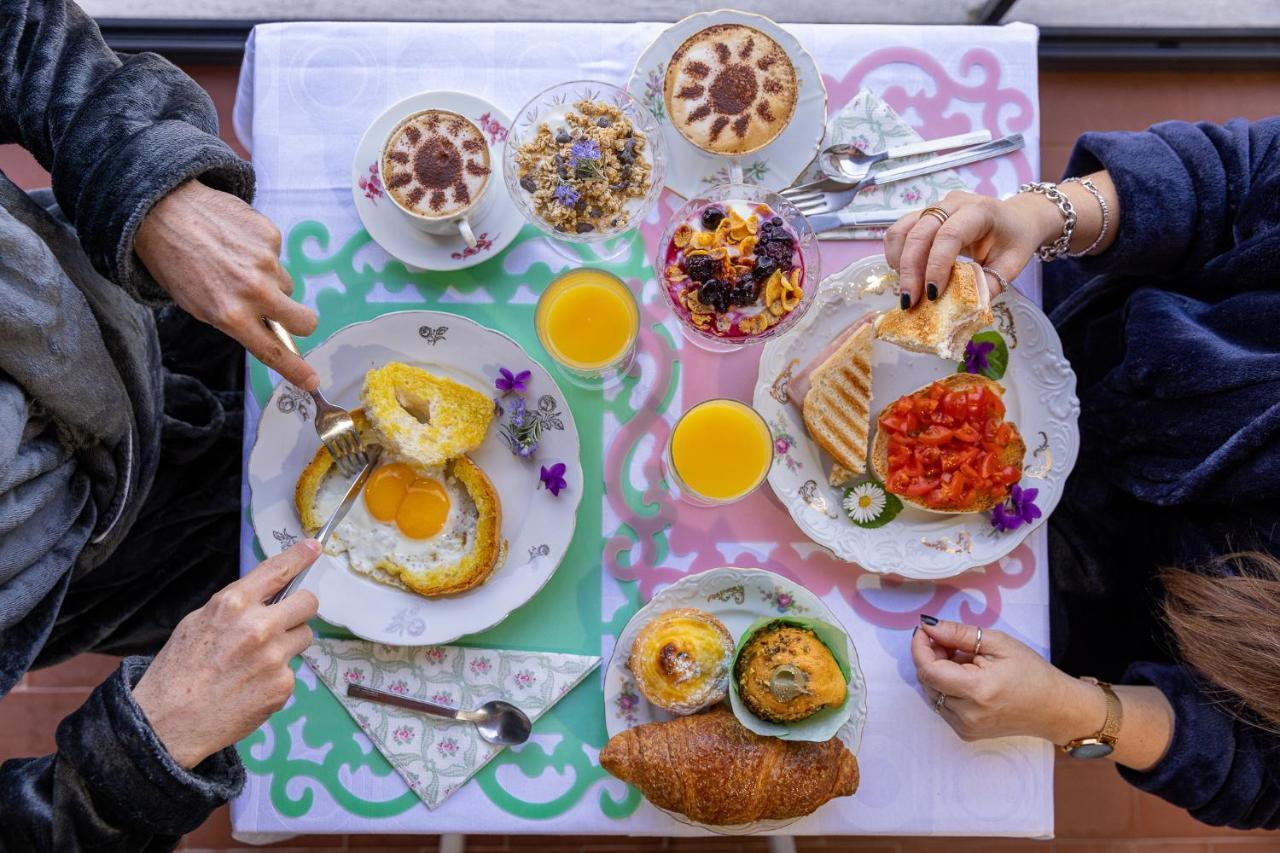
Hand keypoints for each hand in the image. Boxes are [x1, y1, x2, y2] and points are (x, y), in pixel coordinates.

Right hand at [131, 541, 321, 767]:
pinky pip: (291, 671)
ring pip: (304, 637)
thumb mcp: (197, 623)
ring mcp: (275, 657)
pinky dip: (276, 677)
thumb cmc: (177, 671)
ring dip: (288, 644)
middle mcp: (259, 626)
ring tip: (257, 661)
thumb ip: (234, 606)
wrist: (167, 722)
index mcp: (233, 604)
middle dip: (298, 609)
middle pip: (308, 602)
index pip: (277, 570)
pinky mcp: (283, 685)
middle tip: (283, 621)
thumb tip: (264, 596)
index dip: (300, 556)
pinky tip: (251, 688)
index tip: (315, 547)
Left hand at [135, 180, 318, 390]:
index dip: (296, 370)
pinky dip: (261, 253)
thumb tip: (271, 332)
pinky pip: (278, 255)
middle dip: (300, 321)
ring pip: (287, 285)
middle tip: (283, 312)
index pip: (273, 351)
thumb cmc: (175, 263)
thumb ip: (237, 322)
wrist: (163, 209)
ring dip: (270, 281)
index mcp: (230, 315)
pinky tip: (236, 242)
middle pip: (304, 320)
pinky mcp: (271, 235)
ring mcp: (266, 261)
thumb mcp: (198, 305)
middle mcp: (254, 291)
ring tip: (237, 263)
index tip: (313, 381)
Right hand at [884, 189, 1062, 306]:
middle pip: (920, 233)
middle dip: (911, 270)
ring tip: (907, 288)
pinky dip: (896, 255)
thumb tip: (963, 310)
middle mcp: (953, 204)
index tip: (933, 295)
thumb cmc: (1015, 240)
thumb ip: (989, 285)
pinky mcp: (922, 215)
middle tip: (910, 301)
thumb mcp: (1011, 264)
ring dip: (899, 262)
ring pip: (902, 230)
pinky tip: (905, 275)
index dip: (937, 265)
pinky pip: (899, 231)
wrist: (1017, 218)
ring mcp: (934, 207)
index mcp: (980, 211)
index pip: (950, 234)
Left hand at [911, 616, 1105, 744]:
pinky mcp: (965, 733)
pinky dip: (946, 688)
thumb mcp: (999, 644)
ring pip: (932, 692)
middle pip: (928, 680)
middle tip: (950, 642)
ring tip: (964, 660)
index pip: (929, 670)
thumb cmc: (1031, 673)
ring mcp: (965, 727)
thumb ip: (959, 634)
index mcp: (977, 690)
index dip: (920, 647)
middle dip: (931, 656)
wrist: (1054, 709)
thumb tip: (928, 627)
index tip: (924, 630)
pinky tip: (967, 679)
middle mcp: (967, 714)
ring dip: (938, 672)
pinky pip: (942, 705)